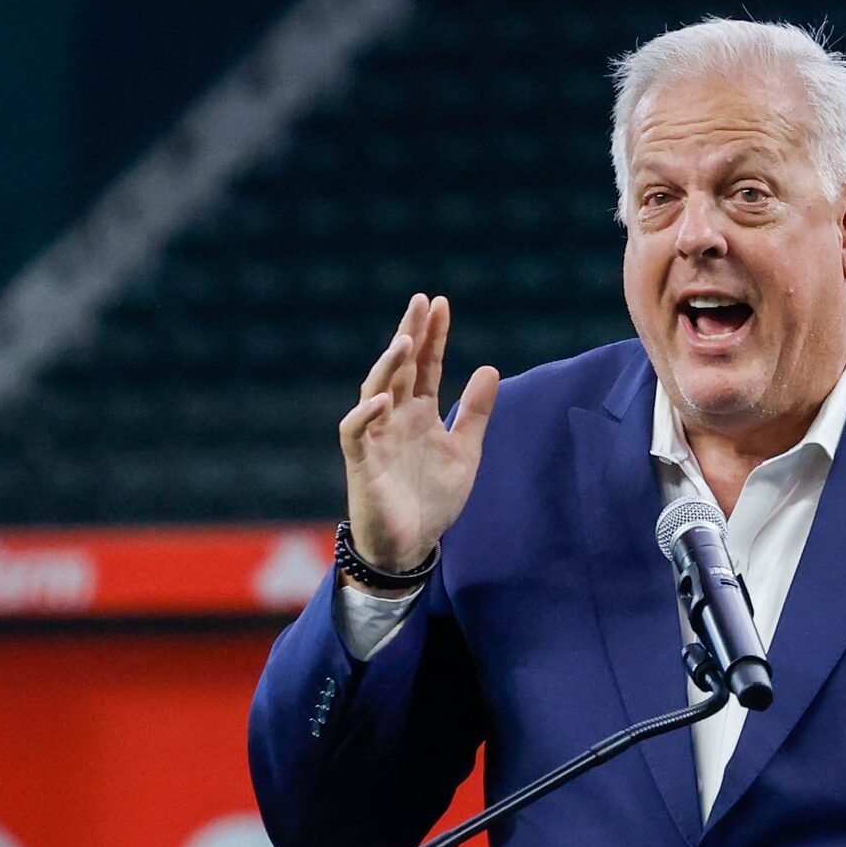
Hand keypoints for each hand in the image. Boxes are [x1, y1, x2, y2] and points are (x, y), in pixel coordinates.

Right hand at [338, 294, 499, 575]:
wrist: (411, 544)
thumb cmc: (433, 498)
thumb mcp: (465, 452)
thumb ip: (476, 413)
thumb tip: (490, 368)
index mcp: (420, 413)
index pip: (426, 366)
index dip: (434, 336)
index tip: (442, 304)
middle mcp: (395, 417)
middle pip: (400, 368)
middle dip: (410, 334)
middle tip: (421, 302)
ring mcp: (376, 436)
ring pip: (375, 391)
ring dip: (389, 367)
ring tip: (405, 341)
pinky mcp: (361, 462)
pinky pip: (355, 432)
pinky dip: (365, 415)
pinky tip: (382, 400)